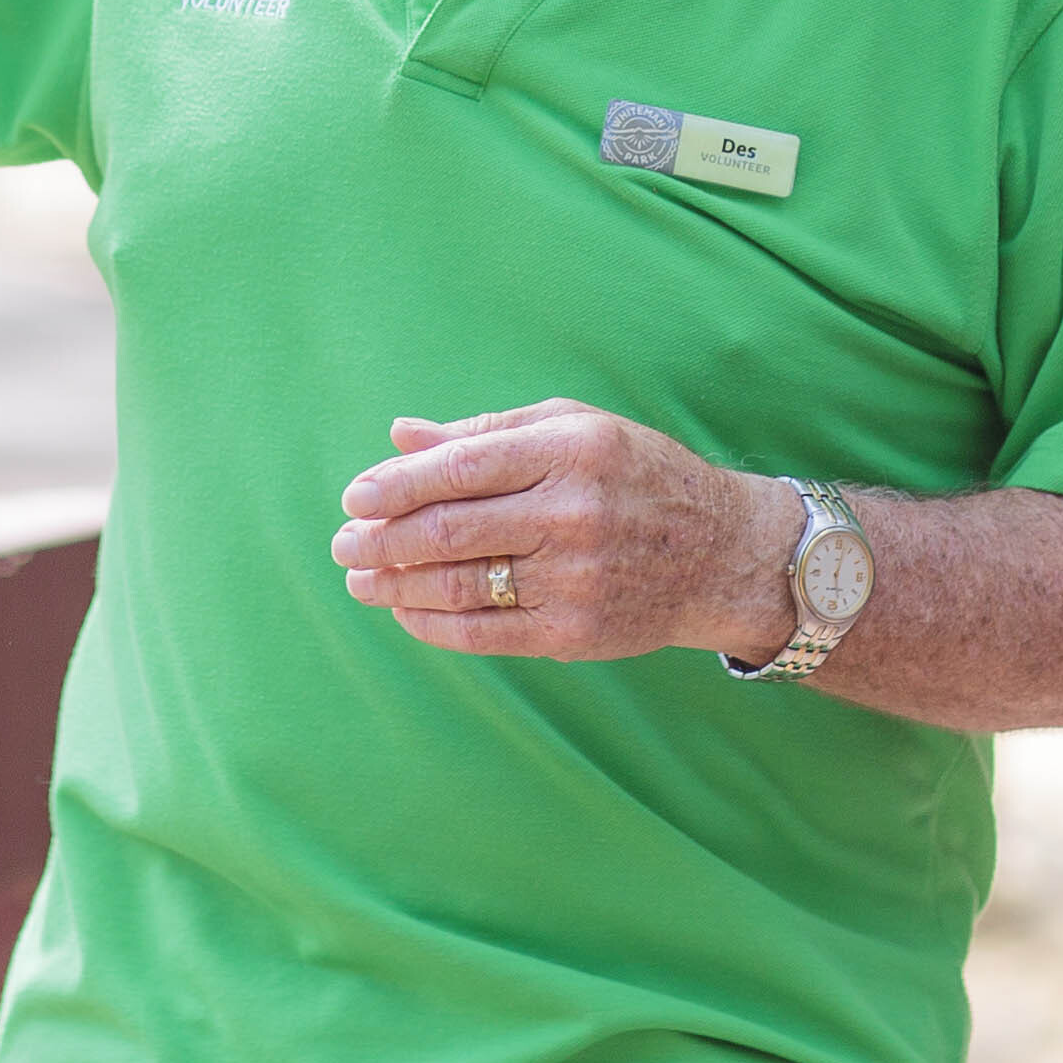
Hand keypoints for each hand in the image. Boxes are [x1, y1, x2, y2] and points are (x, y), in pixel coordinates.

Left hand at [331, 400, 805, 665]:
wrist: (720, 554)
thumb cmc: (635, 476)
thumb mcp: (572, 429)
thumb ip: (485, 431)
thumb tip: (399, 436)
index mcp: (569, 450)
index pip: (458, 467)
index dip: (394, 485)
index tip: (354, 497)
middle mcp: (571, 513)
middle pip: (447, 530)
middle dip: (381, 539)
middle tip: (343, 543)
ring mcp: (574, 579)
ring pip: (457, 585)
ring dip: (394, 586)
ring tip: (361, 579)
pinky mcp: (575, 633)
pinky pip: (483, 633)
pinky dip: (432, 625)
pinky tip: (405, 612)